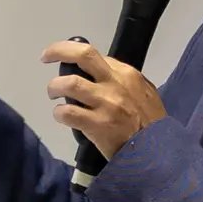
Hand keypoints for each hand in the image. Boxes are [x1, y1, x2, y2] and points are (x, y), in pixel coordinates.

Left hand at [44, 42, 163, 161]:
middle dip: (59, 51)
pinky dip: (59, 113)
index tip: (66, 61)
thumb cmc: (149, 122)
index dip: (75, 55)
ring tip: (54, 95)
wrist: (156, 150)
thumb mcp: (144, 92)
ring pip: (69, 83)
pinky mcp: (97, 124)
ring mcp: (106, 104)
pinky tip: (61, 116)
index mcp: (126, 74)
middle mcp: (115, 84)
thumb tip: (102, 72)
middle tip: (46, 56)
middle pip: (83, 55)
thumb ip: (124, 81)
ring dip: (54, 87)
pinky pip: (68, 113)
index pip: (94, 55)